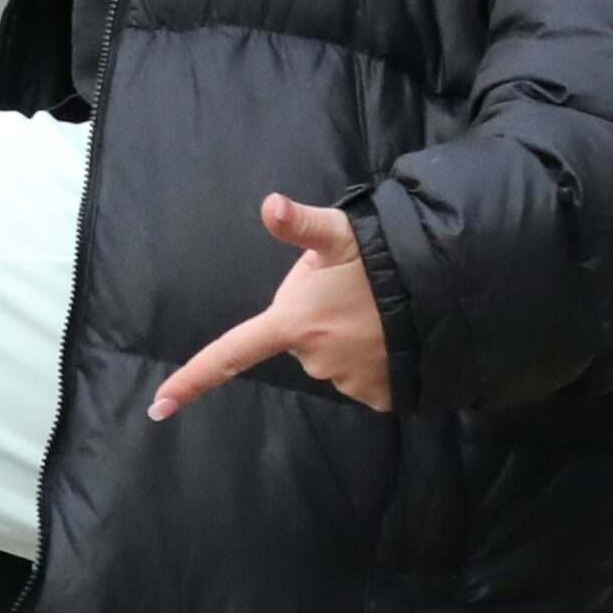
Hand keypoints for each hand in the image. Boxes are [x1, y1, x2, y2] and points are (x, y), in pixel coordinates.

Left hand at [148, 195, 392, 419]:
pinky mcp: (378, 397)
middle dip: (315, 317)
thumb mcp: (343, 235)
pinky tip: (392, 333)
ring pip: (331, 358)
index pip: (232, 353)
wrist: (453, 299)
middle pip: (298, 339)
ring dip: (345, 337)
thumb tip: (269, 205)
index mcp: (294, 321)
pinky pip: (362, 378)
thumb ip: (302, 225)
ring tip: (377, 308)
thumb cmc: (389, 263)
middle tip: (349, 288)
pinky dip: (372, 358)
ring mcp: (347, 382)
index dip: (193, 379)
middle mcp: (314, 359)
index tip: (159, 407)